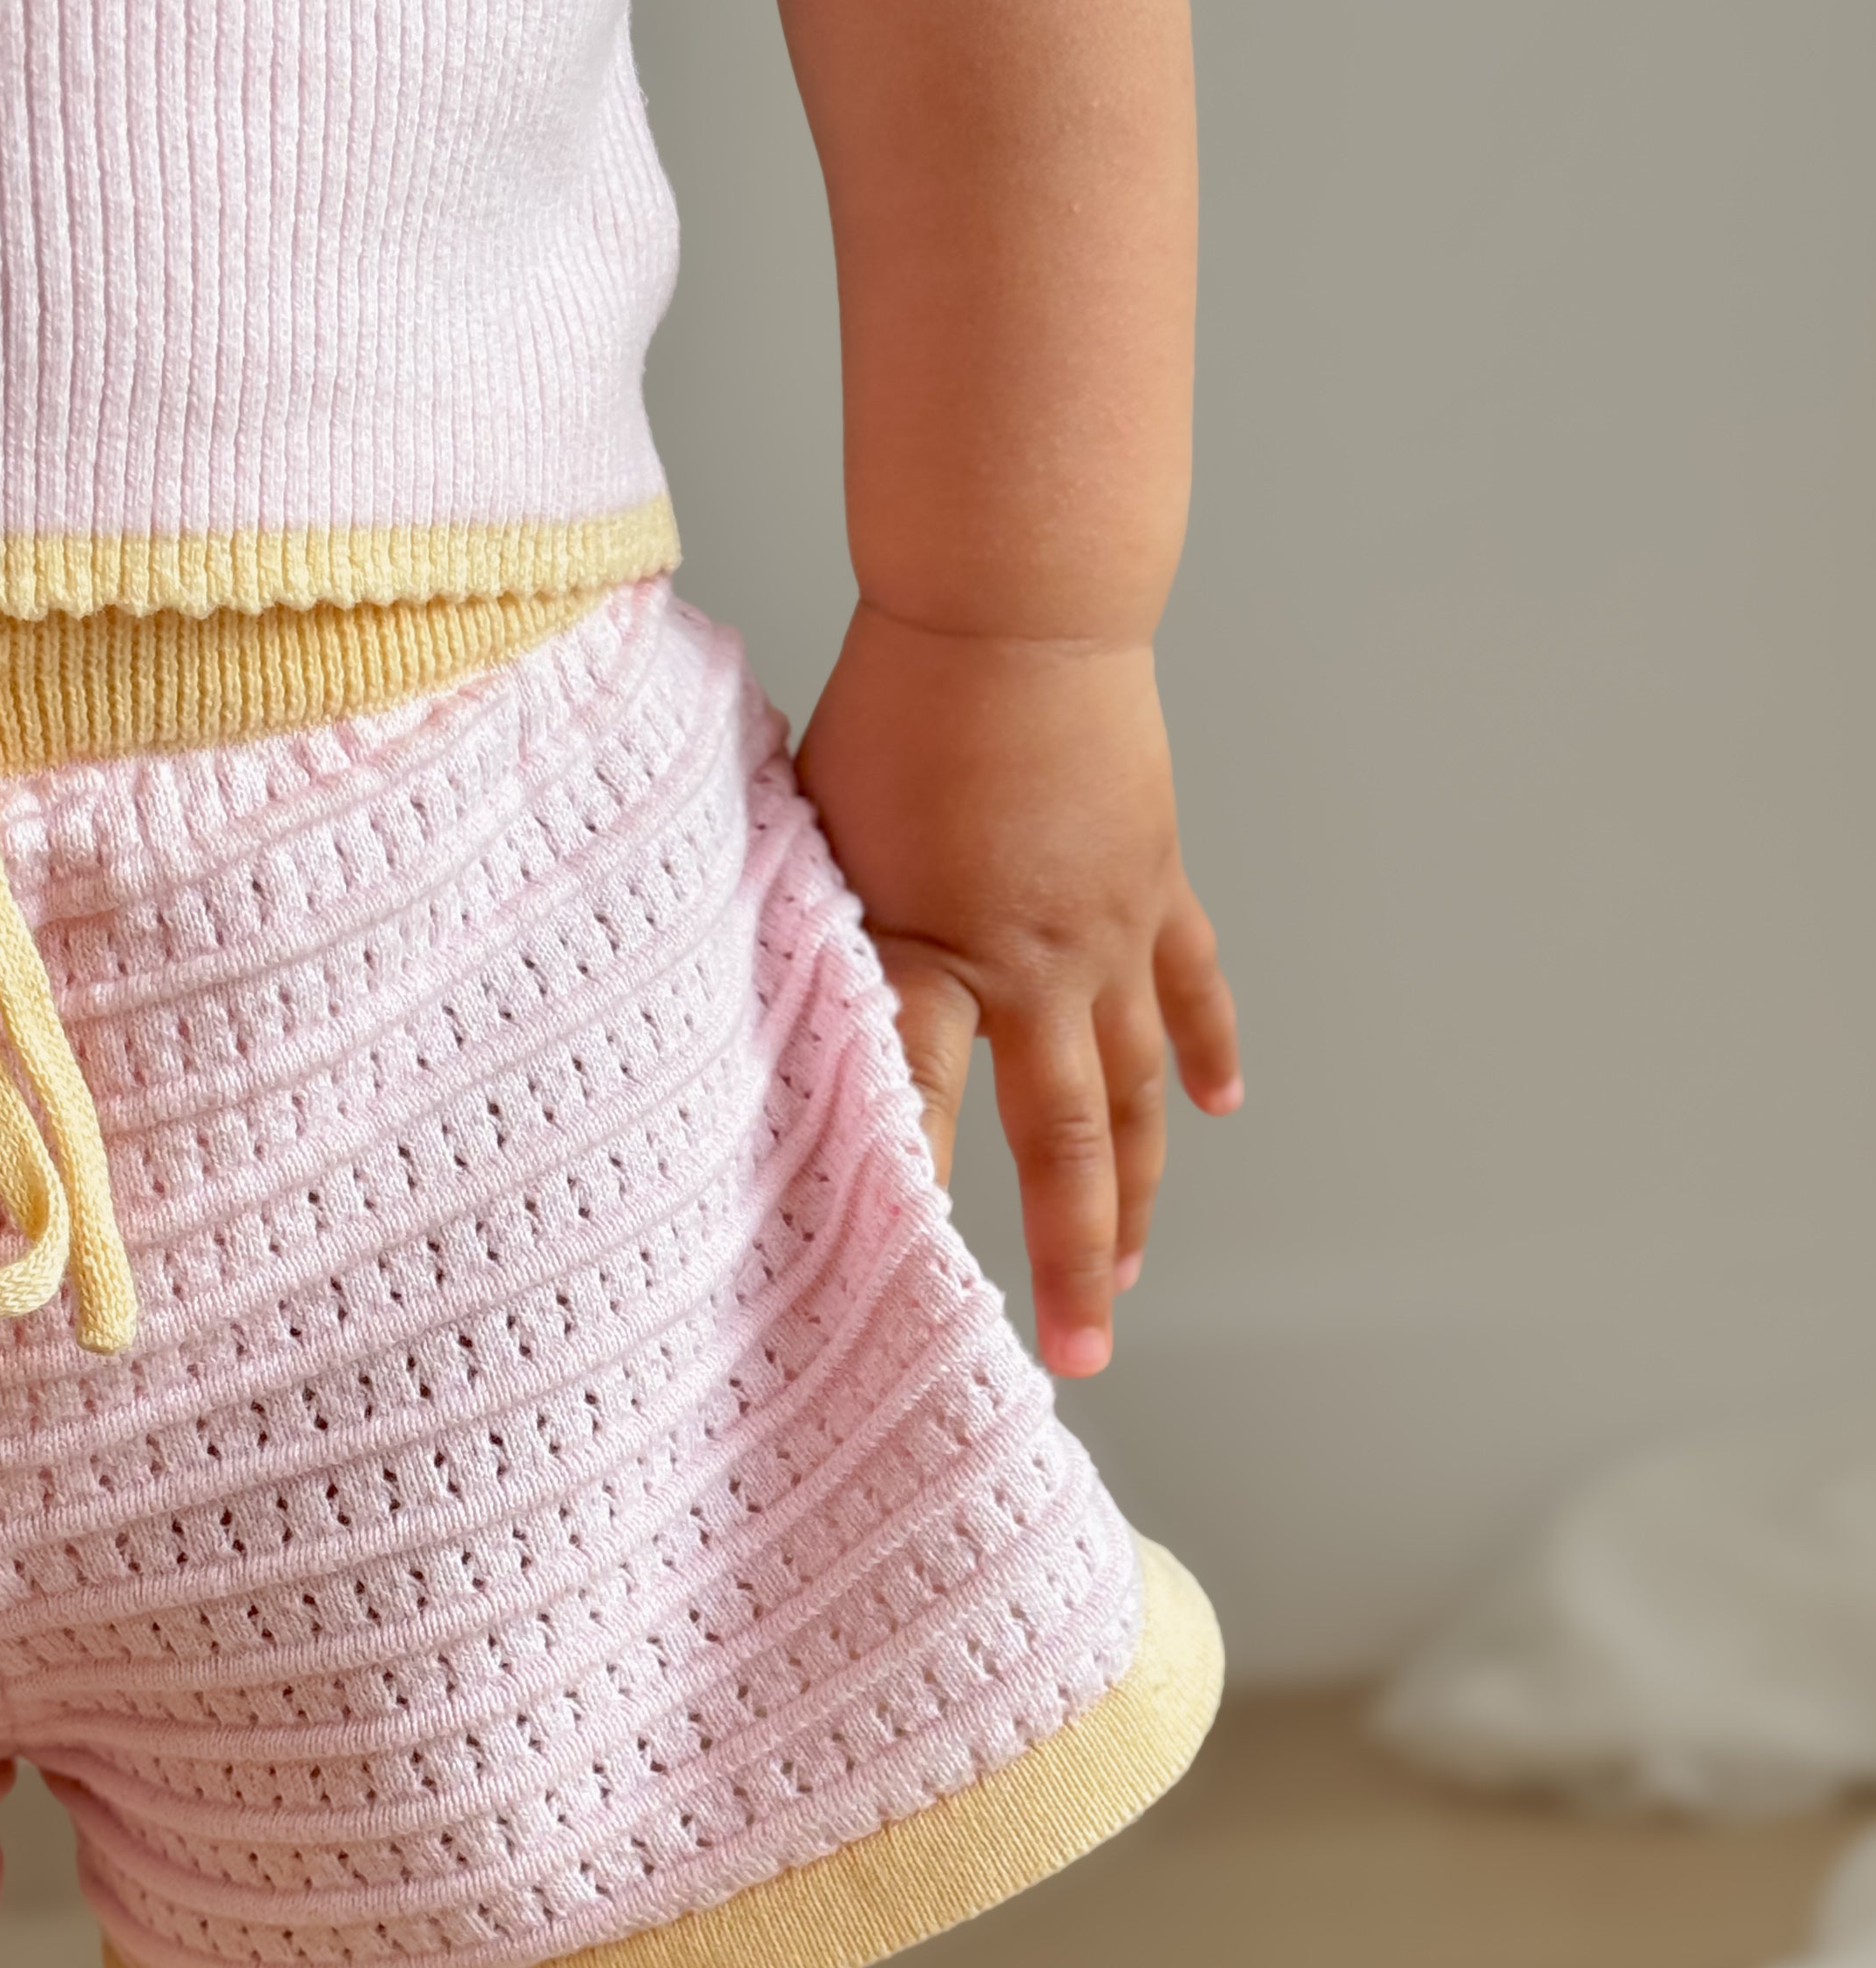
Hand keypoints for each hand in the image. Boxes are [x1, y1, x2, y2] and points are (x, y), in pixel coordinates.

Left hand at [794, 604, 1240, 1376]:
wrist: (1013, 609)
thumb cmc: (889, 711)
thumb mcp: (812, 837)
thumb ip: (806, 942)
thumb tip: (750, 1028)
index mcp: (925, 955)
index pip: (917, 1111)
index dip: (917, 1208)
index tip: (907, 1298)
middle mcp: (1030, 968)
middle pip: (1061, 1143)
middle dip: (1072, 1260)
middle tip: (1079, 1358)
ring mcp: (1106, 935)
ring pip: (1136, 1094)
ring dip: (1139, 1195)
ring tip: (1130, 1281)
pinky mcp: (1151, 888)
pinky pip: (1191, 988)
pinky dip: (1207, 1051)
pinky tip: (1217, 1110)